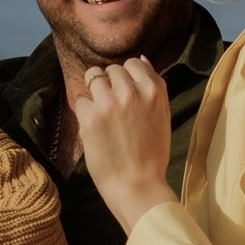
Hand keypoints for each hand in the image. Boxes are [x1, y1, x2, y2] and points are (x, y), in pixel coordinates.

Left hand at [70, 57, 178, 231]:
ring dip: (95, 93)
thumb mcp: (163, 115)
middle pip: (111, 69)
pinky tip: (95, 129)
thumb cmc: (152, 153)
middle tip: (114, 108)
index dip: (127, 78)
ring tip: (102, 114)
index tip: (126, 94)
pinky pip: (81, 100)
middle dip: (110, 84)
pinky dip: (85, 113)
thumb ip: (154, 86)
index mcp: (154, 89)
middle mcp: (131, 91)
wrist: (137, 185)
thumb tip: (143, 58)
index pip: (133, 63)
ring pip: (93, 77)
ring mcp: (109, 103)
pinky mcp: (89, 117)